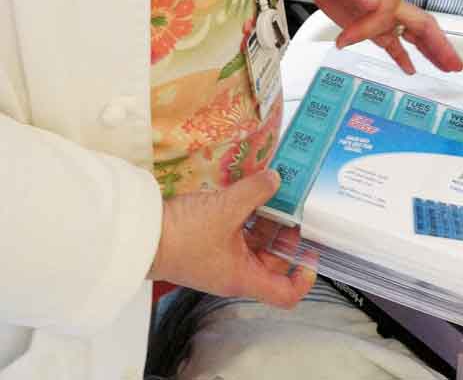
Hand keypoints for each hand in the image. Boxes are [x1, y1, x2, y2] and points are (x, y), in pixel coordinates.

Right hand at [148, 170, 315, 306]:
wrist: (142, 235)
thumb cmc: (184, 234)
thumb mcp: (226, 209)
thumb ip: (256, 192)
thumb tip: (277, 179)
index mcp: (244, 277)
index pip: (284, 293)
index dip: (304, 277)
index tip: (312, 253)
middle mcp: (235, 271)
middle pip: (274, 261)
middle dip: (286, 235)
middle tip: (294, 207)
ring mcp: (222, 257)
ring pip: (256, 242)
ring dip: (268, 219)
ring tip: (276, 192)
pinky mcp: (210, 241)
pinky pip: (239, 231)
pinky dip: (249, 213)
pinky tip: (251, 191)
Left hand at [301, 0, 462, 75]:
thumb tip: (371, 2)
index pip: (386, 16)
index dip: (366, 29)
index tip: (345, 38)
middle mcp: (391, 3)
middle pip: (422, 26)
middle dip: (439, 46)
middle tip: (455, 65)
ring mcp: (383, 16)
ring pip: (412, 37)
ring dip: (429, 52)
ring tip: (446, 68)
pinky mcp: (371, 26)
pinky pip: (392, 43)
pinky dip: (401, 57)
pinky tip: (410, 69)